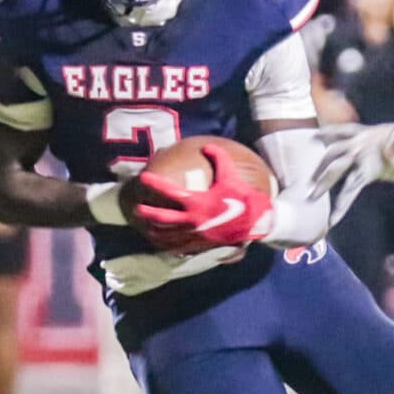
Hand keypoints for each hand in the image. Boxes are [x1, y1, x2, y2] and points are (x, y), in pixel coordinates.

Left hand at [121, 144, 274, 250]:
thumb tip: (207, 146)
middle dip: (146, 213)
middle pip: (161, 218)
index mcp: (197, 202)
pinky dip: (168, 245)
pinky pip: (179, 247)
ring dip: (154, 230)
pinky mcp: (201, 244)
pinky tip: (163, 243)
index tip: (143, 178)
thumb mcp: (231, 176)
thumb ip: (219, 158)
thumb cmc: (243, 199)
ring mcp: (195, 234)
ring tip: (146, 227)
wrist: (256, 223)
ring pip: (167, 235)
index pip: (169, 192)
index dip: (155, 184)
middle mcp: (192, 220)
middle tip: (137, 208)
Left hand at [310, 110, 393, 225]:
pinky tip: (332, 220)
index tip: (314, 137)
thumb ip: (386, 144)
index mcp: (364, 133)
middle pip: (332, 152)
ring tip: (310, 198)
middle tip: (305, 179)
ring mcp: (360, 156)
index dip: (326, 133)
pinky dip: (341, 207)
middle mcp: (358, 142)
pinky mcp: (367, 171)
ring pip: (335, 170)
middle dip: (318, 166)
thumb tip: (392, 150)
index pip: (341, 131)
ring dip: (323, 184)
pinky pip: (350, 191)